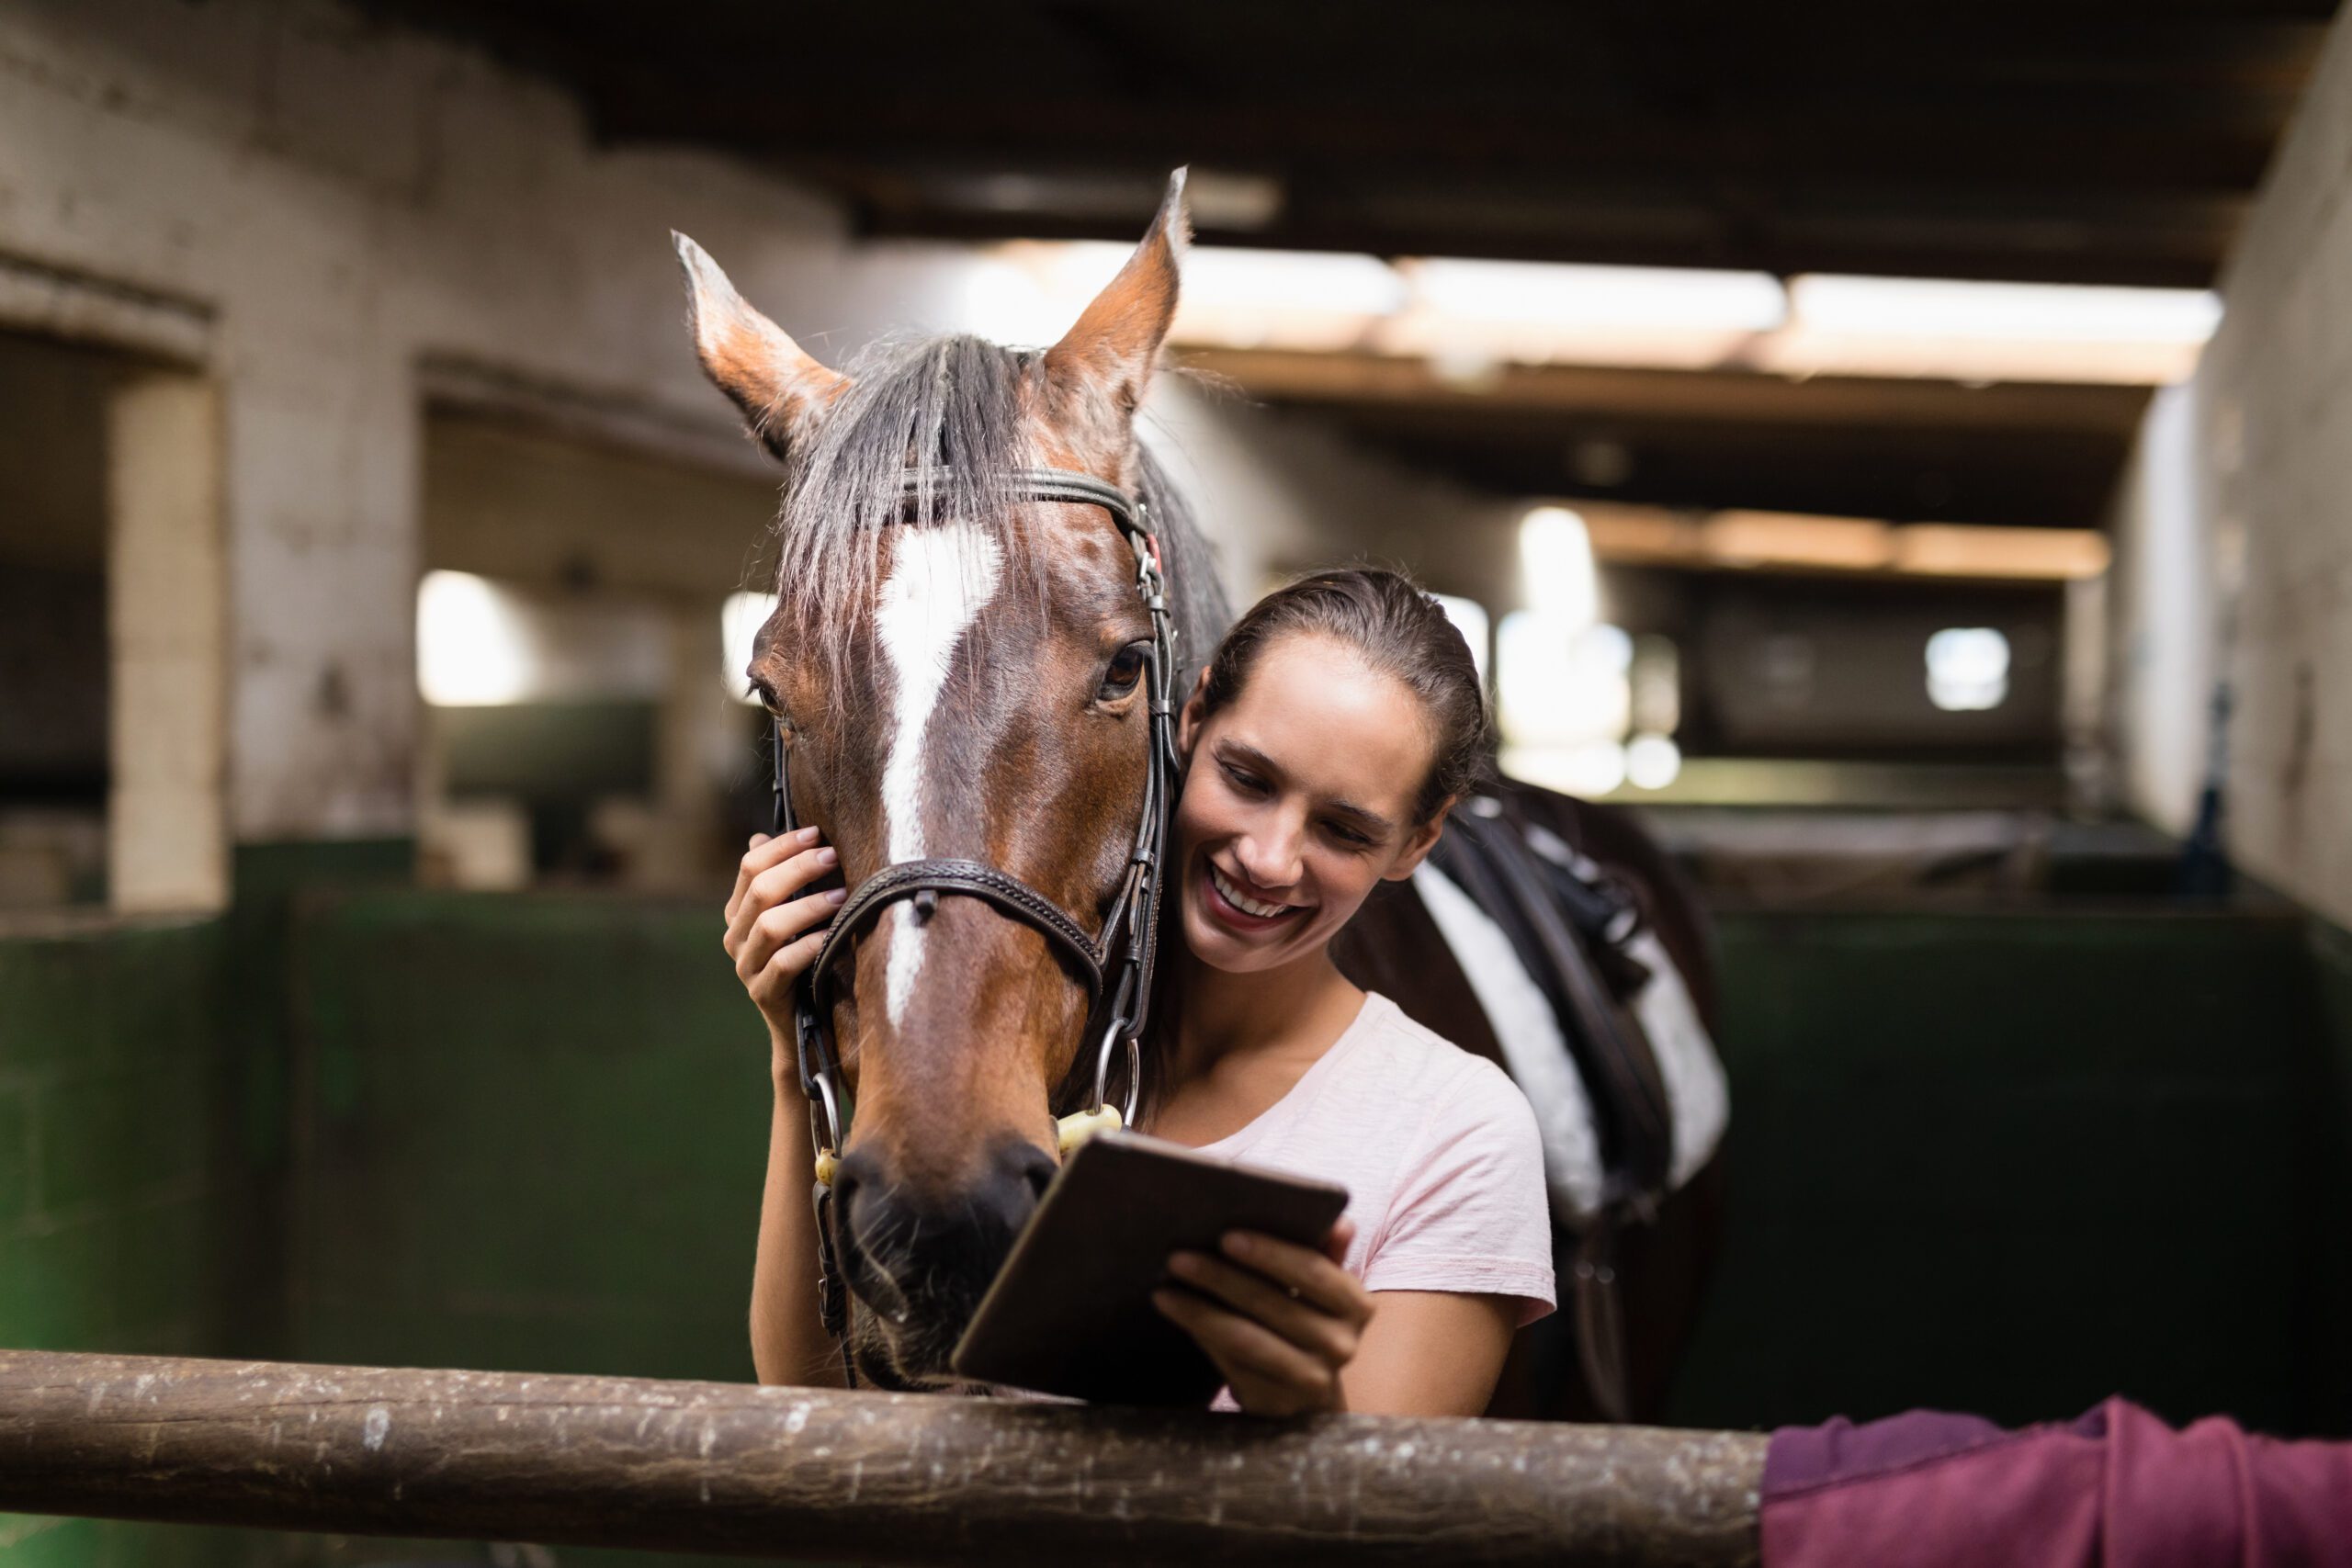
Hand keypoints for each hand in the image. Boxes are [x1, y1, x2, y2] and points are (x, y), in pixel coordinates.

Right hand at [722, 829, 845, 1059]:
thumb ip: (782, 880)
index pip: (750, 866)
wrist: (800, 1020)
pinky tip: (831, 935)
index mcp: (738, 911)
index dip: (783, 846)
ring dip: (809, 906)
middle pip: (760, 891)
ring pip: (770, 926)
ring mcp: (746, 966)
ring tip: (842, 896)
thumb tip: (766, 835)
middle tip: (833, 857)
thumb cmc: (803, 956)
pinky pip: (784, 964)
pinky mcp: (764, 993)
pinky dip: (809, 945)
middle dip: (799, 868)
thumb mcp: (793, 915)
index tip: (817, 833)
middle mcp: (736, 936)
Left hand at [1152, 1218, 1371, 1416]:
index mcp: (1356, 1306)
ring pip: (1245, 1338)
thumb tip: (1341, 1221)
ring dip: (1199, 1311)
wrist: (1309, 1392)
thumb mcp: (1323, 1288)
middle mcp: (1341, 1345)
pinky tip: (1177, 1316)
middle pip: (1271, 1304)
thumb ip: (1326, 1252)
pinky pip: (1231, 1364)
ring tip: (1164, 1290)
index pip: (1314, 1271)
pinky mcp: (1276, 1403)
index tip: (1225, 1236)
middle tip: (1178, 1258)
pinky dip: (1201, 1336)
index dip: (1270, 1253)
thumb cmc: (1309, 1321)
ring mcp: (1310, 1380)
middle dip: (1220, 1278)